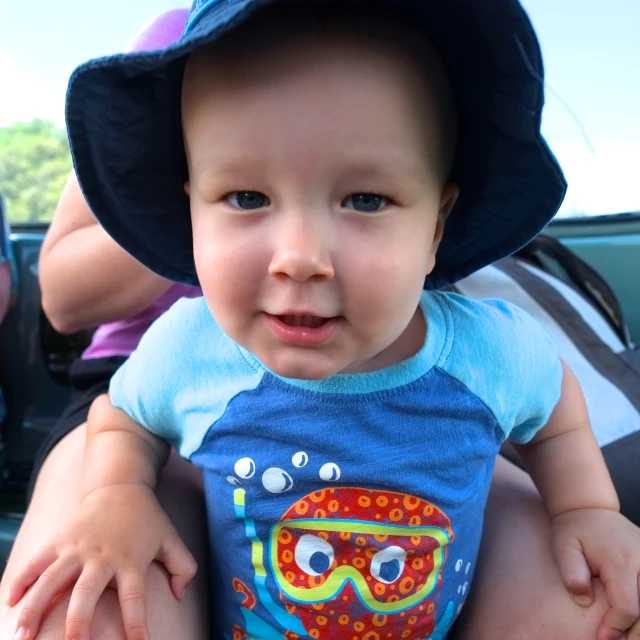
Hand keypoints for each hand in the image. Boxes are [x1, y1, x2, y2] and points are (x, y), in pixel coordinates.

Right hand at [5, 484, 196, 639]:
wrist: (120, 485)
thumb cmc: (147, 519)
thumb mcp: (171, 539)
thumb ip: (183, 567)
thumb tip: (179, 595)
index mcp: (131, 560)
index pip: (135, 598)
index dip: (136, 624)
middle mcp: (102, 556)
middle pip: (87, 593)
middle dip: (78, 624)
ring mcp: (77, 548)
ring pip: (52, 580)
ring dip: (35, 609)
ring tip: (22, 637)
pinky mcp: (60, 540)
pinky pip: (36, 561)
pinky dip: (21, 580)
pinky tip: (10, 601)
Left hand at [551, 508, 639, 639]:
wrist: (588, 507)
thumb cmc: (573, 530)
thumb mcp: (563, 547)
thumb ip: (572, 573)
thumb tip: (584, 600)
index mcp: (620, 560)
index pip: (627, 607)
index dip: (616, 628)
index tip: (602, 639)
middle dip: (635, 634)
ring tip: (628, 634)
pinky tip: (636, 619)